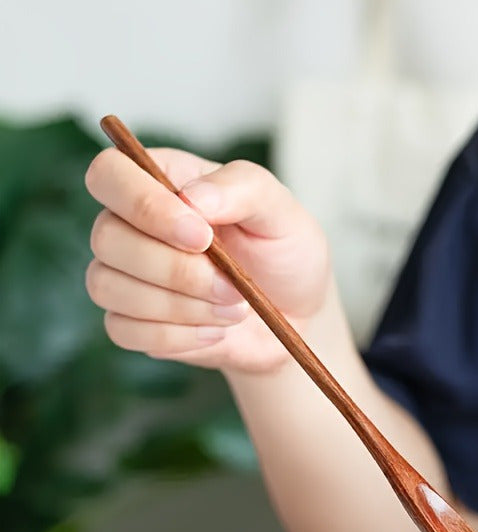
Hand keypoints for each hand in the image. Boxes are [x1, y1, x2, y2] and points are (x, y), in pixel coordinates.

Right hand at [85, 148, 329, 372]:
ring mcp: (126, 274)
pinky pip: (123, 331)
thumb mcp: (281, 212)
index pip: (110, 174)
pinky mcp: (132, 321)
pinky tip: (214, 331)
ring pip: (109, 287)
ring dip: (180, 306)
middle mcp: (132, 224)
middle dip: (176, 270)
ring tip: (234, 310)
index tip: (202, 236)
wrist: (297, 316)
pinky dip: (176, 336)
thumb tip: (193, 197)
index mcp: (162, 181)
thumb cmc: (284, 253)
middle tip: (233, 286)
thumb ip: (242, 188)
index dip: (144, 205)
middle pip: (105, 237)